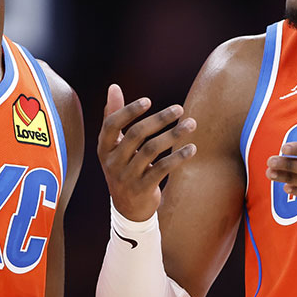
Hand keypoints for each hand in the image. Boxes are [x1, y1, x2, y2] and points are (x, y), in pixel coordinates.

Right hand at [97, 84, 196, 220]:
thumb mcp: (115, 146)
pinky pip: (162, 169)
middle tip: (179, 109)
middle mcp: (112, 162)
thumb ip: (113, 116)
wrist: (128, 209)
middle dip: (159, 119)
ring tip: (191, 124)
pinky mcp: (142, 190)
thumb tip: (113, 86)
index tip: (148, 100)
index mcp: (104, 148)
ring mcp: (126, 177)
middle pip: (136, 134)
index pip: (112, 125)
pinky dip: (178, 157)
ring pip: (151, 150)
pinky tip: (192, 148)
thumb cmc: (124, 167)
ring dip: (173, 134)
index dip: (129, 111)